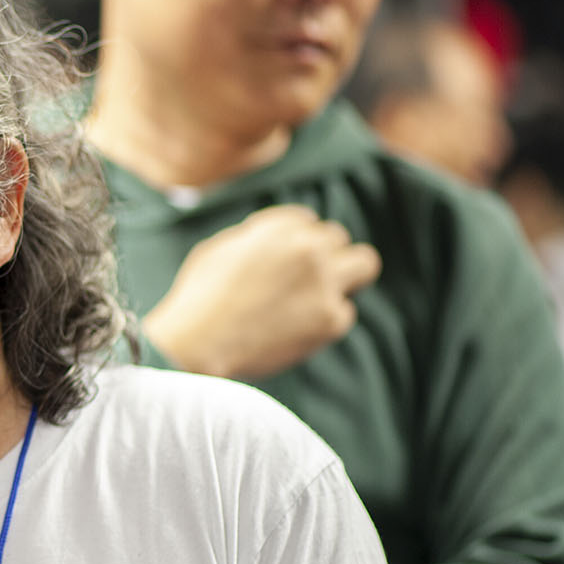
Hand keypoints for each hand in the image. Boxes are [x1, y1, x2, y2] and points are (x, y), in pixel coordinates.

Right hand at [142, 204, 380, 380]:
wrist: (199, 342)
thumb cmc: (199, 298)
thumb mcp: (219, 249)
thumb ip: (255, 237)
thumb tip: (273, 239)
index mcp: (277, 227)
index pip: (307, 220)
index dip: (296, 240)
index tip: (286, 258)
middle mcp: (307, 247)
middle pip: (337, 237)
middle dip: (324, 254)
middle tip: (307, 277)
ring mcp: (324, 282)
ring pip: (365, 263)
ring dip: (348, 275)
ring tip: (323, 293)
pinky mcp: (331, 318)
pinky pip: (345, 311)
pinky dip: (327, 320)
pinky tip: (298, 328)